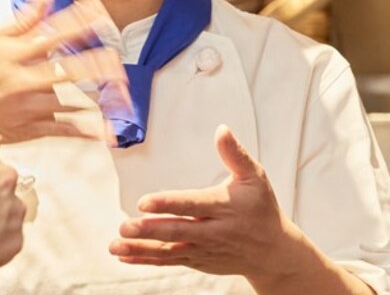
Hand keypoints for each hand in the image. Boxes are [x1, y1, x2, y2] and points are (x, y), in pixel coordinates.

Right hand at [0, 0, 128, 142]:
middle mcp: (20, 79)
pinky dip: (85, 131)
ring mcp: (26, 106)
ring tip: (121, 94)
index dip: (77, 23)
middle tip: (116, 59)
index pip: (50, 34)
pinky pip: (62, 129)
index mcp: (13, 54)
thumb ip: (25, 21)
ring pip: (67, 101)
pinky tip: (105, 131)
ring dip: (95, 99)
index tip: (99, 13)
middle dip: (94, 64)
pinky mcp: (30, 127)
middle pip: (65, 70)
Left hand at [108, 126, 303, 284]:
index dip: (168, 204)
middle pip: (177, 230)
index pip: (192, 204)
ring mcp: (203, 249)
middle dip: (150, 230)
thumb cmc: (261, 208)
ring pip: (169, 250)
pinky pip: (169, 260)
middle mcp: (212, 231)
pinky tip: (124, 256)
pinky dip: (146, 259)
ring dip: (141, 249)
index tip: (144, 203)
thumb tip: (221, 129)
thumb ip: (235, 154)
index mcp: (224, 207)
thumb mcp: (255, 178)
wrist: (273, 252)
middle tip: (125, 226)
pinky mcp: (197, 260)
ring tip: (115, 245)